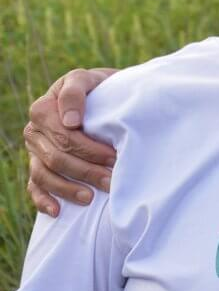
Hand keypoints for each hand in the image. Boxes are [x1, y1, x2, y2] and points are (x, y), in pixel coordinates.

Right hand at [24, 68, 118, 215]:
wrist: (101, 93)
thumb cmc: (98, 87)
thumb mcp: (90, 79)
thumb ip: (76, 92)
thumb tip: (70, 121)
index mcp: (44, 108)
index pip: (64, 136)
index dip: (89, 148)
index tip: (113, 156)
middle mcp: (34, 130)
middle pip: (57, 157)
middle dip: (86, 170)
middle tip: (111, 180)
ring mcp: (34, 150)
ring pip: (44, 175)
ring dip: (67, 189)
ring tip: (91, 198)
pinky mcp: (36, 166)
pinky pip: (34, 186)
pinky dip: (43, 200)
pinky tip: (57, 211)